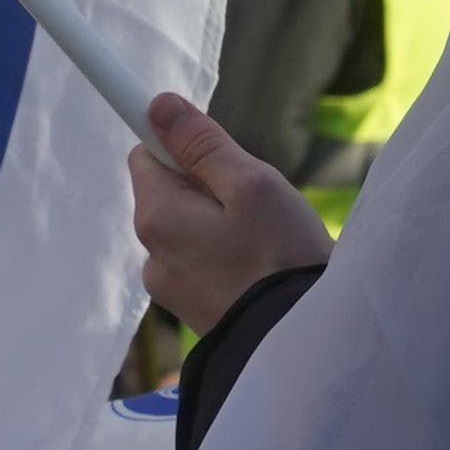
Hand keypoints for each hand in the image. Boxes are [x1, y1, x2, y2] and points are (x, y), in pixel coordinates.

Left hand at [128, 93, 331, 337]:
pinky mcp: (191, 309)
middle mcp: (151, 253)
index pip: (145, 154)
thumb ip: (202, 145)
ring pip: (188, 228)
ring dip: (218, 223)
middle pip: (169, 192)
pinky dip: (225, 255)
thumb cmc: (281, 257)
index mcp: (157, 216)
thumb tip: (157, 106)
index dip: (180, 143)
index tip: (217, 151)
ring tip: (266, 241)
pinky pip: (201, 262)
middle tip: (257, 202)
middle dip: (208, 186)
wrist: (304, 343)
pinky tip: (260, 267)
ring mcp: (169, 287)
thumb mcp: (251, 185)